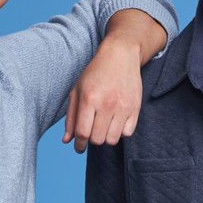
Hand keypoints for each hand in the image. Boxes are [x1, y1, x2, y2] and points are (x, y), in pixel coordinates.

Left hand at [63, 36, 143, 151]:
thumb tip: (67, 140)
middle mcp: (107, 104)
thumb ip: (71, 116)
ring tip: (104, 127)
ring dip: (106, 137)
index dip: (79, 145)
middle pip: (97, 139)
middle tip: (92, 132)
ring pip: (112, 139)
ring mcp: (123, 107)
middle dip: (92, 139)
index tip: (79, 147)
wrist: (121, 56)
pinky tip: (116, 122)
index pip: (83, 133)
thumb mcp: (77, 90)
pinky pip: (127, 133)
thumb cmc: (96, 73)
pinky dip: (120, 132)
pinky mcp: (135, 108)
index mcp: (89, 98)